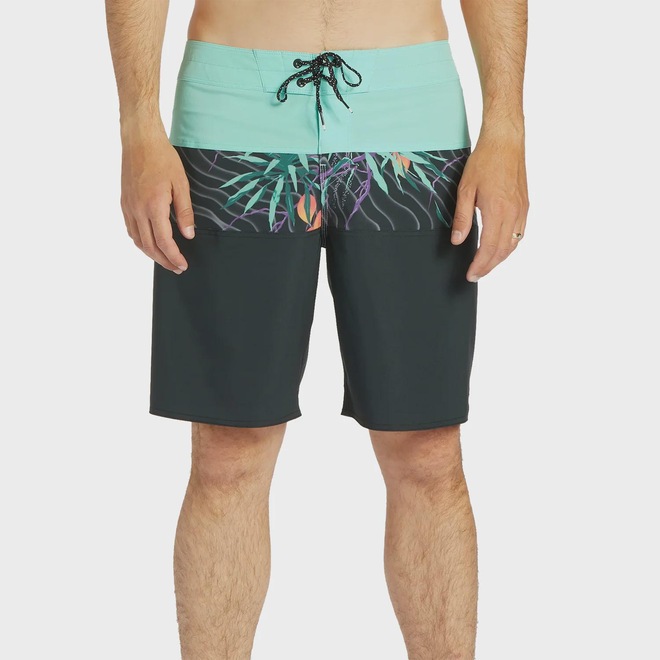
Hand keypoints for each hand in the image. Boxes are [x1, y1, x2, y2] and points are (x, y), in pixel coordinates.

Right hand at [120, 125, 194, 273]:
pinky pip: (130, 229)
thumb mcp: (181, 184)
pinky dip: (140, 241)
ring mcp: (128, 206)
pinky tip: (149, 243)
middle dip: (164, 260)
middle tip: (176, 268)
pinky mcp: (124, 202)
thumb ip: (184, 212)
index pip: (164, 242)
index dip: (174, 257)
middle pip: (150, 246)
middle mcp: (138, 210)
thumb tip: (188, 235)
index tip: (183, 265)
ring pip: (138, 240)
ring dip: (151, 254)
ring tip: (165, 260)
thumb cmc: (163, 159)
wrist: (139, 140)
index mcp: (154, 206)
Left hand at [451, 130, 528, 281]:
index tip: (470, 275)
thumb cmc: (484, 162)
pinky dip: (510, 246)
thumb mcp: (465, 190)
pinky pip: (520, 233)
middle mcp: (513, 213)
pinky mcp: (525, 205)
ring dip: (500, 258)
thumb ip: (462, 218)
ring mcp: (522, 209)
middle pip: (502, 251)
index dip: (480, 265)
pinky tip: (501, 248)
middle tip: (475, 276)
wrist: (505, 142)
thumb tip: (458, 241)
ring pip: (513, 244)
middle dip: (488, 266)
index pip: (489, 248)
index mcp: (498, 211)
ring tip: (486, 266)